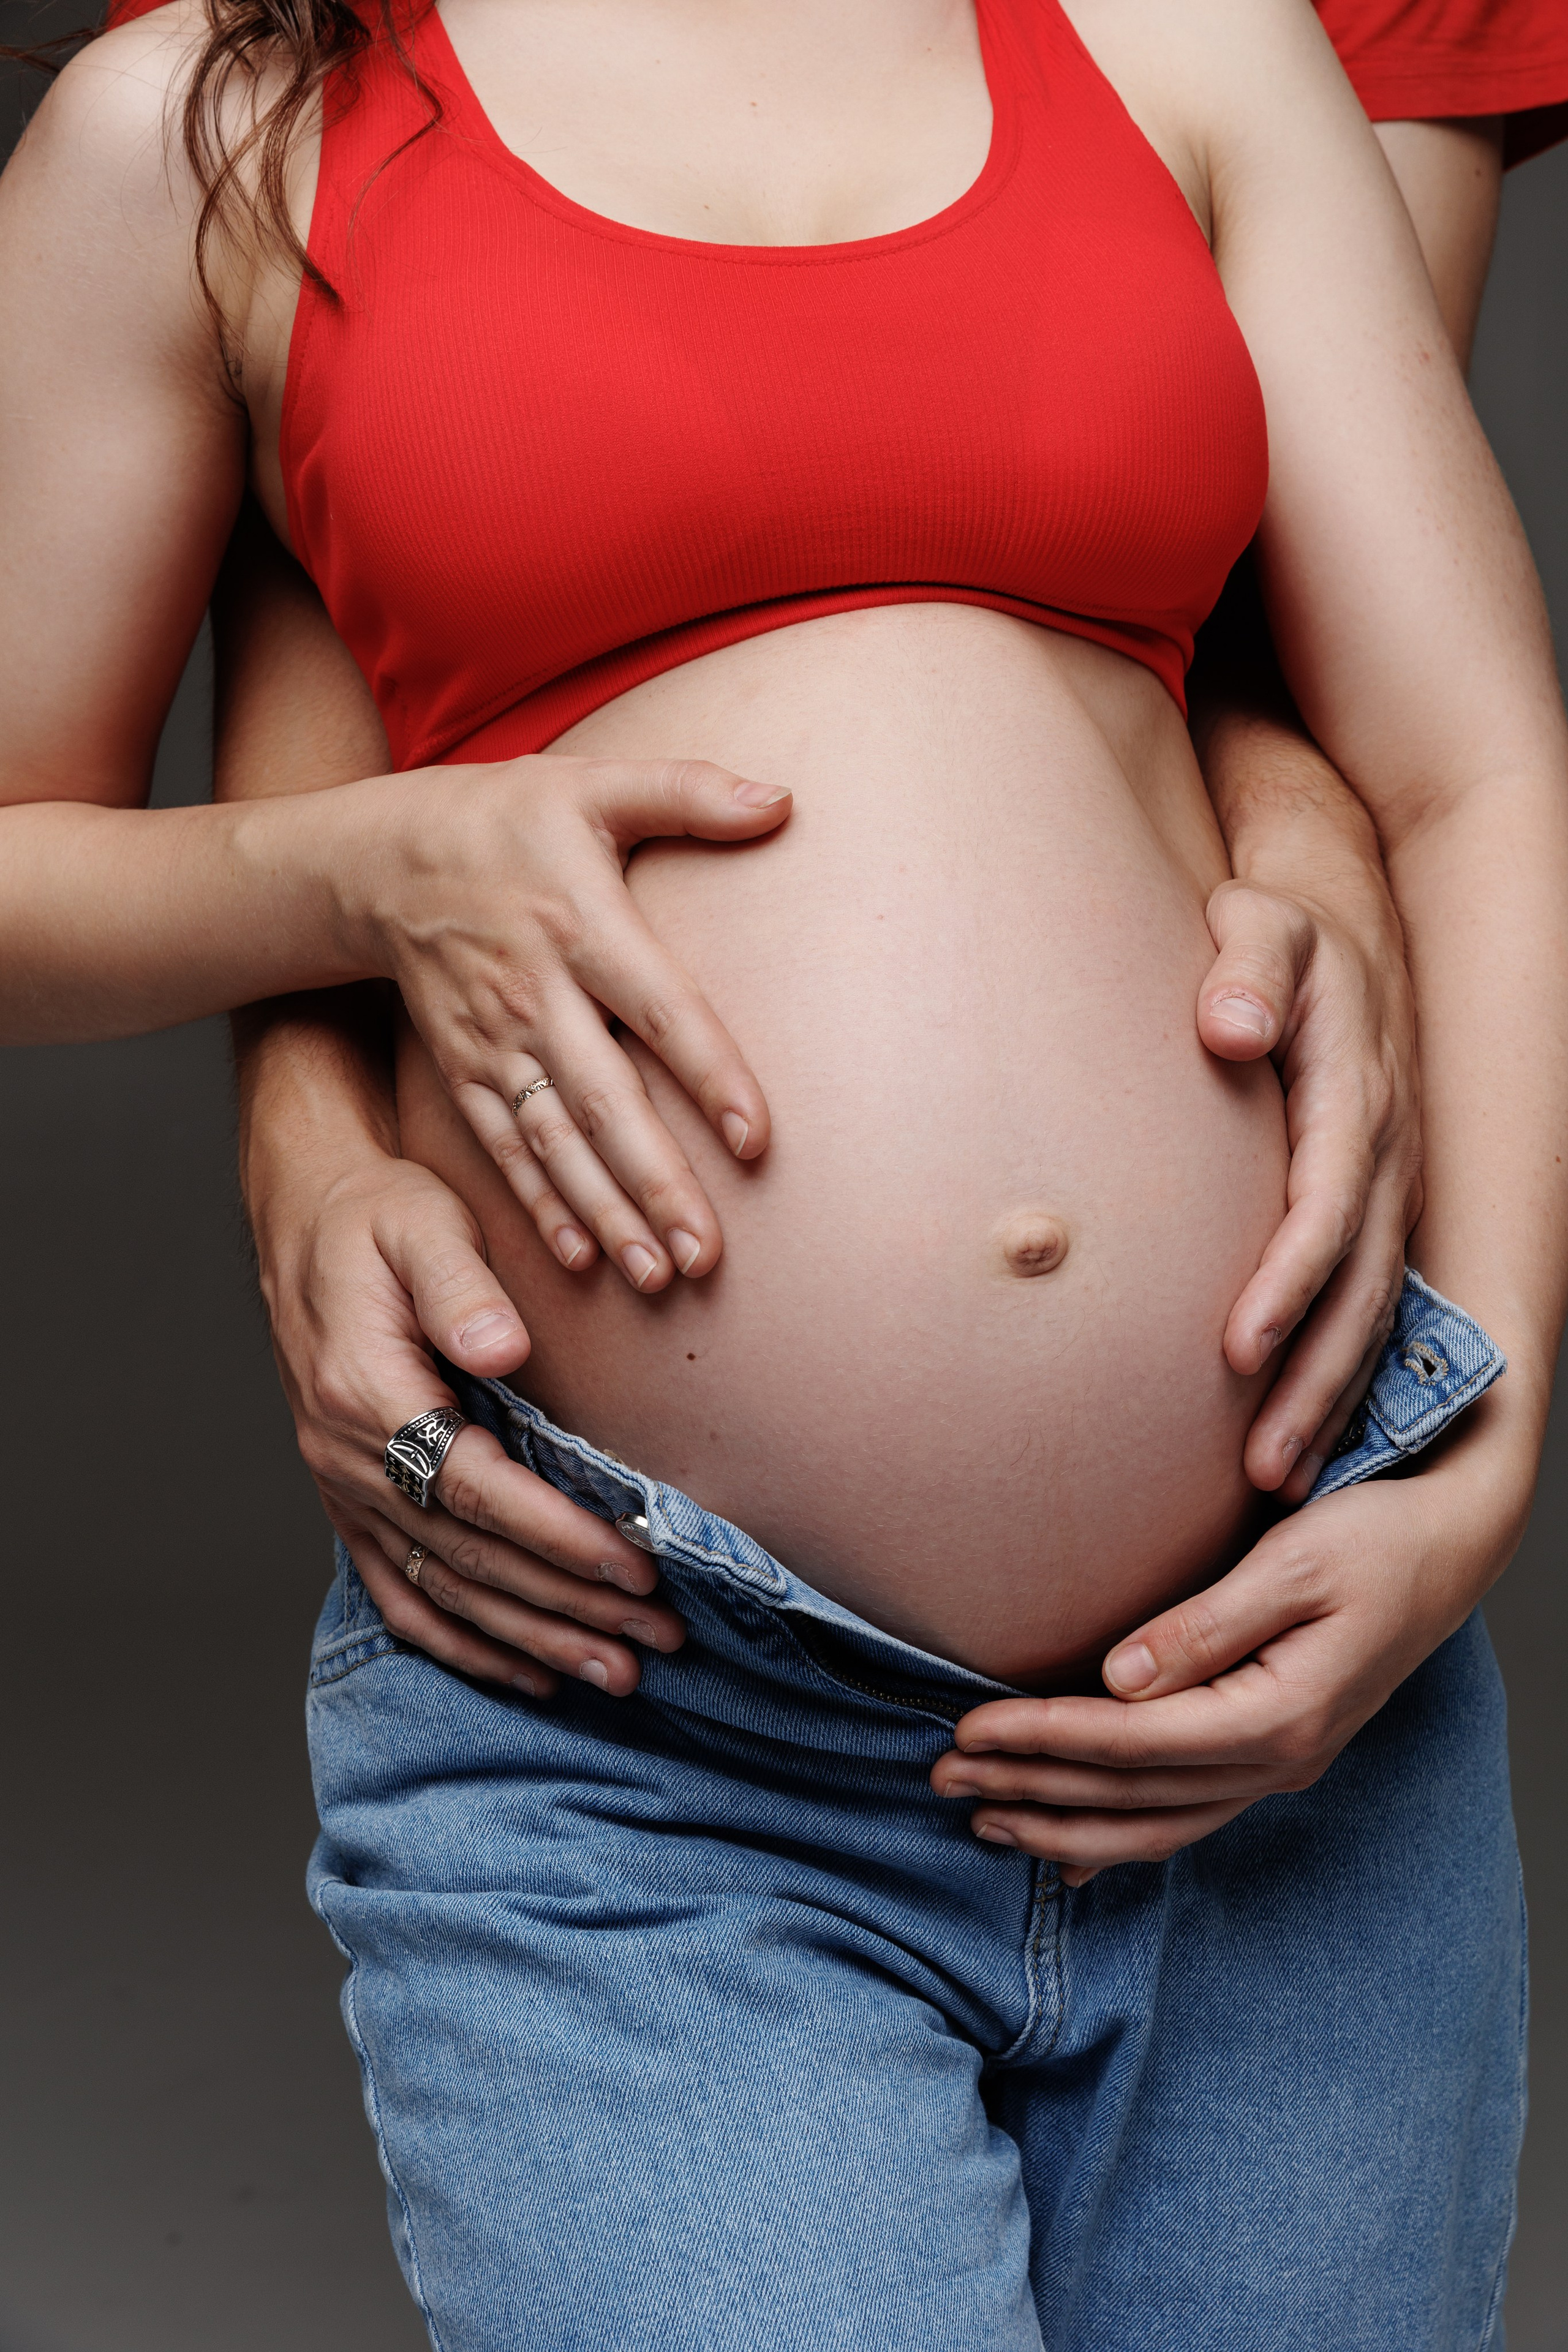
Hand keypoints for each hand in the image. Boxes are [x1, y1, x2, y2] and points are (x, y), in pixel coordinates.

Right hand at [255, 1137, 685, 1697]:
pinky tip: (530, 1670)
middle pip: (469, 1558)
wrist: (306, 1218)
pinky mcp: (352, 1503)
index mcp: (366, 1396)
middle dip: (569, 1606)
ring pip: (444, 1593)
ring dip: (533, 1640)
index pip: (474, 1489)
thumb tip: (502, 1349)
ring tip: (618, 1672)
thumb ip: (460, 1286)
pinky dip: (466, 1643)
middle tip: (659, 1637)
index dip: (558, 1537)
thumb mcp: (421, 1222)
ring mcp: (343, 1490)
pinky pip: (404, 1596)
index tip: (636, 1566)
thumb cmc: (376, 1216)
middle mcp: (345, 1459)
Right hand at [344, 753, 790, 1293]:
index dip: (710, 1075)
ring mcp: (493, 1042)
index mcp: (581, 925)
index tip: (757, 1141)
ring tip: (658, 1277)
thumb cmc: (503, 817)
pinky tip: (579, 1259)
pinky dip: (539, 1205)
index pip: (660, 1010)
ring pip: (555, 1142)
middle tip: (707, 1257)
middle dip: (656, 1184)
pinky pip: (504, 1149)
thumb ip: (690, 790)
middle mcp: (535, 995)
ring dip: (605, 1214)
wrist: (377, 858)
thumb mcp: (591, 785)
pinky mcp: (464, 1072)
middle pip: (606, 1102)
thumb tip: (785, 800)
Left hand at [930, 1409, 1530, 1883]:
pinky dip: (1119, 1837)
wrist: (1450, 1550)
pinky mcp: (1274, 1755)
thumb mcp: (1292, 1565)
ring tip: (982, 1815)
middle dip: (1030, 1788)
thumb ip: (1204, 1626)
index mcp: (1279, 1714)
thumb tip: (1117, 1677)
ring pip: (1155, 1827)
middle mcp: (1279, 1759)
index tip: (966, 1729)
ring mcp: (1280, 1768)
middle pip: (1131, 1796)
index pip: (1131, 1742)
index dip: (1042, 1738)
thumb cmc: (1373, 1541)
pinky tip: (1066, 1852)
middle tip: (941, 1777)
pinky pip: (1184, 1817)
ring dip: (1063, 1826)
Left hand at [1198, 871, 1420, 1498]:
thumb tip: (1227, 1024)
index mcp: (1352, 1094)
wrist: (1330, 938)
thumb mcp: (1259, 924)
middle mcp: (1381, 1153)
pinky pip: (1362, 1307)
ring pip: (1368, 1312)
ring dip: (1327, 1400)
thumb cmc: (1271, 939)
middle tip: (1261, 1465)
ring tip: (1276, 1480)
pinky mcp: (1369, 1212)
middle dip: (1313, 1379)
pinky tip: (1294, 1437)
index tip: (1239, 1347)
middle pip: (1358, 1287)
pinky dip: (1335, 1376)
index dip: (1287, 1281)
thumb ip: (1243, 967)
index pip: (1325, 1205)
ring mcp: (1383, 1190)